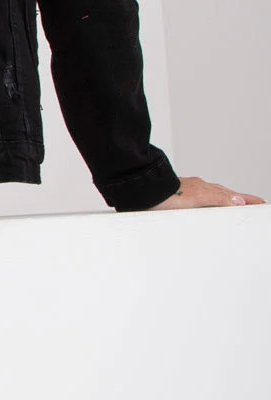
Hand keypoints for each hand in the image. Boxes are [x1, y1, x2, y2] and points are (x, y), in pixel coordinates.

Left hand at [147, 175, 264, 209]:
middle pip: (224, 195)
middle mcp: (198, 189)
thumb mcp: (197, 197)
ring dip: (223, 202)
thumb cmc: (165, 193)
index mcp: (206, 189)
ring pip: (211, 197)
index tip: (261, 203)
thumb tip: (239, 202)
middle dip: (239, 200)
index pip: (232, 196)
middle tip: (253, 204)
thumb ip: (218, 199)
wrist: (141, 191)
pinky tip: (201, 210)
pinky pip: (196, 203)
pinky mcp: (175, 200)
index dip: (246, 200)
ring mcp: (187, 194)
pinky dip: (205, 206)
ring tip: (233, 207)